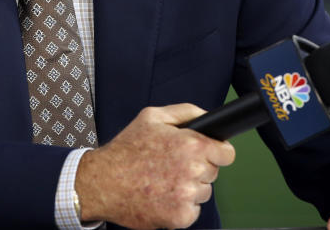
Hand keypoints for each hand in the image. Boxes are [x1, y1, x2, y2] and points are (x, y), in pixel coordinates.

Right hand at [75, 103, 235, 229]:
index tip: (208, 153)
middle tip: (172, 164)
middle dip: (198, 168)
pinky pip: (192, 210)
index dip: (217, 151)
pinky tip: (161, 195)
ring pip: (203, 192)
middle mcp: (193, 171)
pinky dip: (180, 206)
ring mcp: (187, 196)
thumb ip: (186, 112)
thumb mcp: (152, 117)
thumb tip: (208, 118)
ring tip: (163, 180)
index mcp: (191, 145)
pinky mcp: (180, 217)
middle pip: (213, 172)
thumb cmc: (126, 150)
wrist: (102, 183)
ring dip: (189, 188)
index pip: (227, 153)